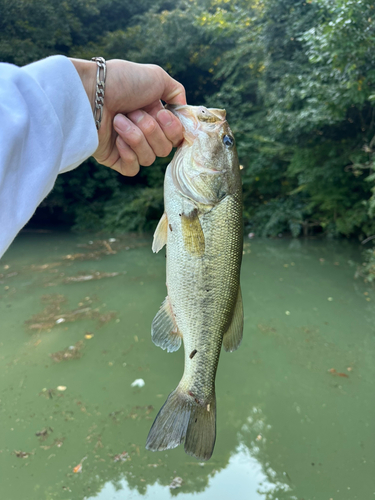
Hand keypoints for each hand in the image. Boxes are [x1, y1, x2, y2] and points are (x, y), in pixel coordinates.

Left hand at [70, 58, 185, 175]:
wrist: (90, 92)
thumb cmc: (120, 81)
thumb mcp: (157, 76)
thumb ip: (176, 92)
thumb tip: (183, 110)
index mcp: (155, 115)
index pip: (176, 136)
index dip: (172, 129)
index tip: (161, 114)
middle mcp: (144, 132)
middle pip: (165, 149)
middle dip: (151, 130)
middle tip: (134, 112)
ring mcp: (129, 147)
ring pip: (150, 159)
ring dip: (136, 136)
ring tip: (119, 119)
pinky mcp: (114, 159)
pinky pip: (133, 169)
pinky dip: (128, 154)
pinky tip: (117, 139)